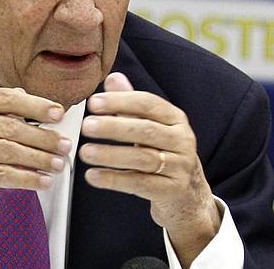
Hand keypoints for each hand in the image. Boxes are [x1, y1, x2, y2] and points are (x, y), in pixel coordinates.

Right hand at [0, 88, 70, 267]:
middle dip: (42, 136)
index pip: (4, 98)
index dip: (34, 105)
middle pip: (9, 126)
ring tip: (57, 164)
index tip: (57, 113)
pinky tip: (39, 181)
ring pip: (7, 151)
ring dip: (38, 159)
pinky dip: (23, 178)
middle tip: (64, 143)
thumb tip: (26, 98)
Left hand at [78, 72, 220, 266]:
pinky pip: (140, 184)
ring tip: (85, 152)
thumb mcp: (150, 125)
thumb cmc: (162, 152)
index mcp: (175, 118)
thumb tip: (112, 78)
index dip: (119, 101)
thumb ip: (130, 103)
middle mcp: (182, 140)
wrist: (188, 194)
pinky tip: (93, 176)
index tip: (93, 103)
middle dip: (113, 126)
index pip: (147, 103)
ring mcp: (180, 166)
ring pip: (142, 158)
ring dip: (110, 154)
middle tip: (86, 126)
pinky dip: (114, 179)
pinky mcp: (172, 191)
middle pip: (145, 130)